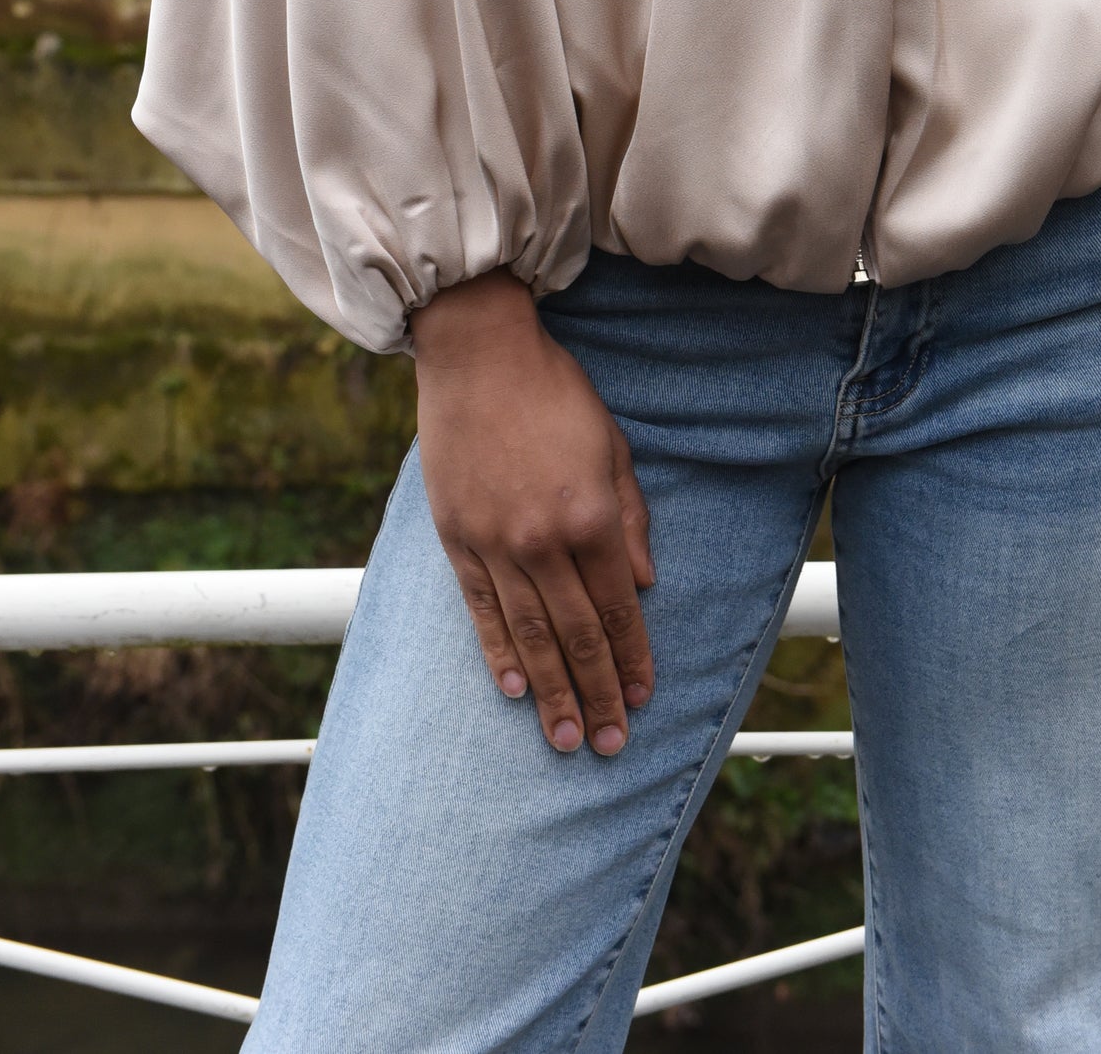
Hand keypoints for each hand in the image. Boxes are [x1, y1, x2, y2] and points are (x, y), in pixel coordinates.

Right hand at [412, 271, 654, 756]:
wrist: (478, 355)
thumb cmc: (555, 393)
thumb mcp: (612, 446)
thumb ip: (630, 518)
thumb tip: (643, 584)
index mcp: (590, 515)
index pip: (617, 608)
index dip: (633, 657)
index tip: (644, 697)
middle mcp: (543, 540)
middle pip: (575, 635)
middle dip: (597, 694)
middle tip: (610, 745)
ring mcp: (494, 544)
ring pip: (529, 636)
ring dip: (551, 693)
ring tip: (565, 739)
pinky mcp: (457, 540)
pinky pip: (481, 611)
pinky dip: (499, 654)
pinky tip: (514, 690)